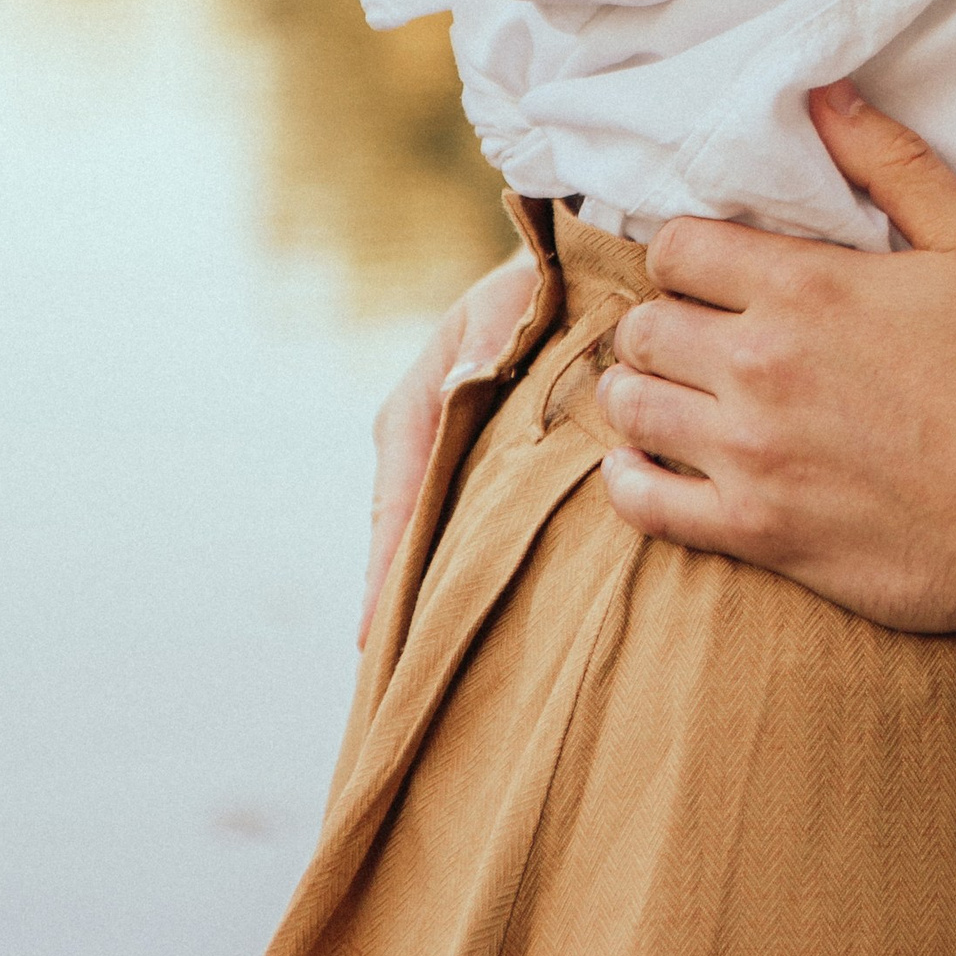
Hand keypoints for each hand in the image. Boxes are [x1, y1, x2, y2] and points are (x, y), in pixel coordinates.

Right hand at [357, 251, 540, 646]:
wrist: (580, 274)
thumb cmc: (533, 287)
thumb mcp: (501, 309)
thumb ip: (484, 347)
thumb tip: (462, 389)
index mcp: (414, 414)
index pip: (394, 507)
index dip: (386, 573)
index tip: (375, 638)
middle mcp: (428, 452)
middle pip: (411, 542)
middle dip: (405, 605)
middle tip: (400, 681)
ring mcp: (461, 469)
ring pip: (444, 546)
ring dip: (442, 596)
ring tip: (438, 672)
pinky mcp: (499, 479)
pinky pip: (483, 535)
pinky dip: (480, 574)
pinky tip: (496, 624)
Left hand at [596, 84, 955, 670]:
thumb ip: (891, 161)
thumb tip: (824, 95)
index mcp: (804, 288)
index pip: (678, 248)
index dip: (687, 252)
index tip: (712, 270)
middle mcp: (760, 365)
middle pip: (645, 327)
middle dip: (662, 320)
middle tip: (697, 332)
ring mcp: (752, 454)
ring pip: (633, 408)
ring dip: (643, 392)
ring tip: (675, 391)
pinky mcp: (757, 532)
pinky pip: (644, 506)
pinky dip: (630, 482)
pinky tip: (645, 467)